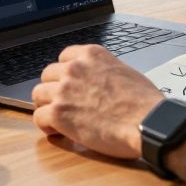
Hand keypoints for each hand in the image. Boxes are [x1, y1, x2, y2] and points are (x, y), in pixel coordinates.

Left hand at [32, 44, 164, 158]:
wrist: (147, 122)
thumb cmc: (143, 102)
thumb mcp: (124, 71)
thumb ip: (102, 71)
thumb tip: (96, 82)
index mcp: (91, 55)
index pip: (64, 57)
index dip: (65, 74)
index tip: (69, 85)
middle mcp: (74, 68)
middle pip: (47, 75)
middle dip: (54, 89)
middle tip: (64, 104)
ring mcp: (64, 89)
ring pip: (38, 94)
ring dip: (47, 106)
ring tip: (59, 119)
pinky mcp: (59, 113)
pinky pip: (39, 117)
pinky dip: (47, 126)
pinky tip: (58, 131)